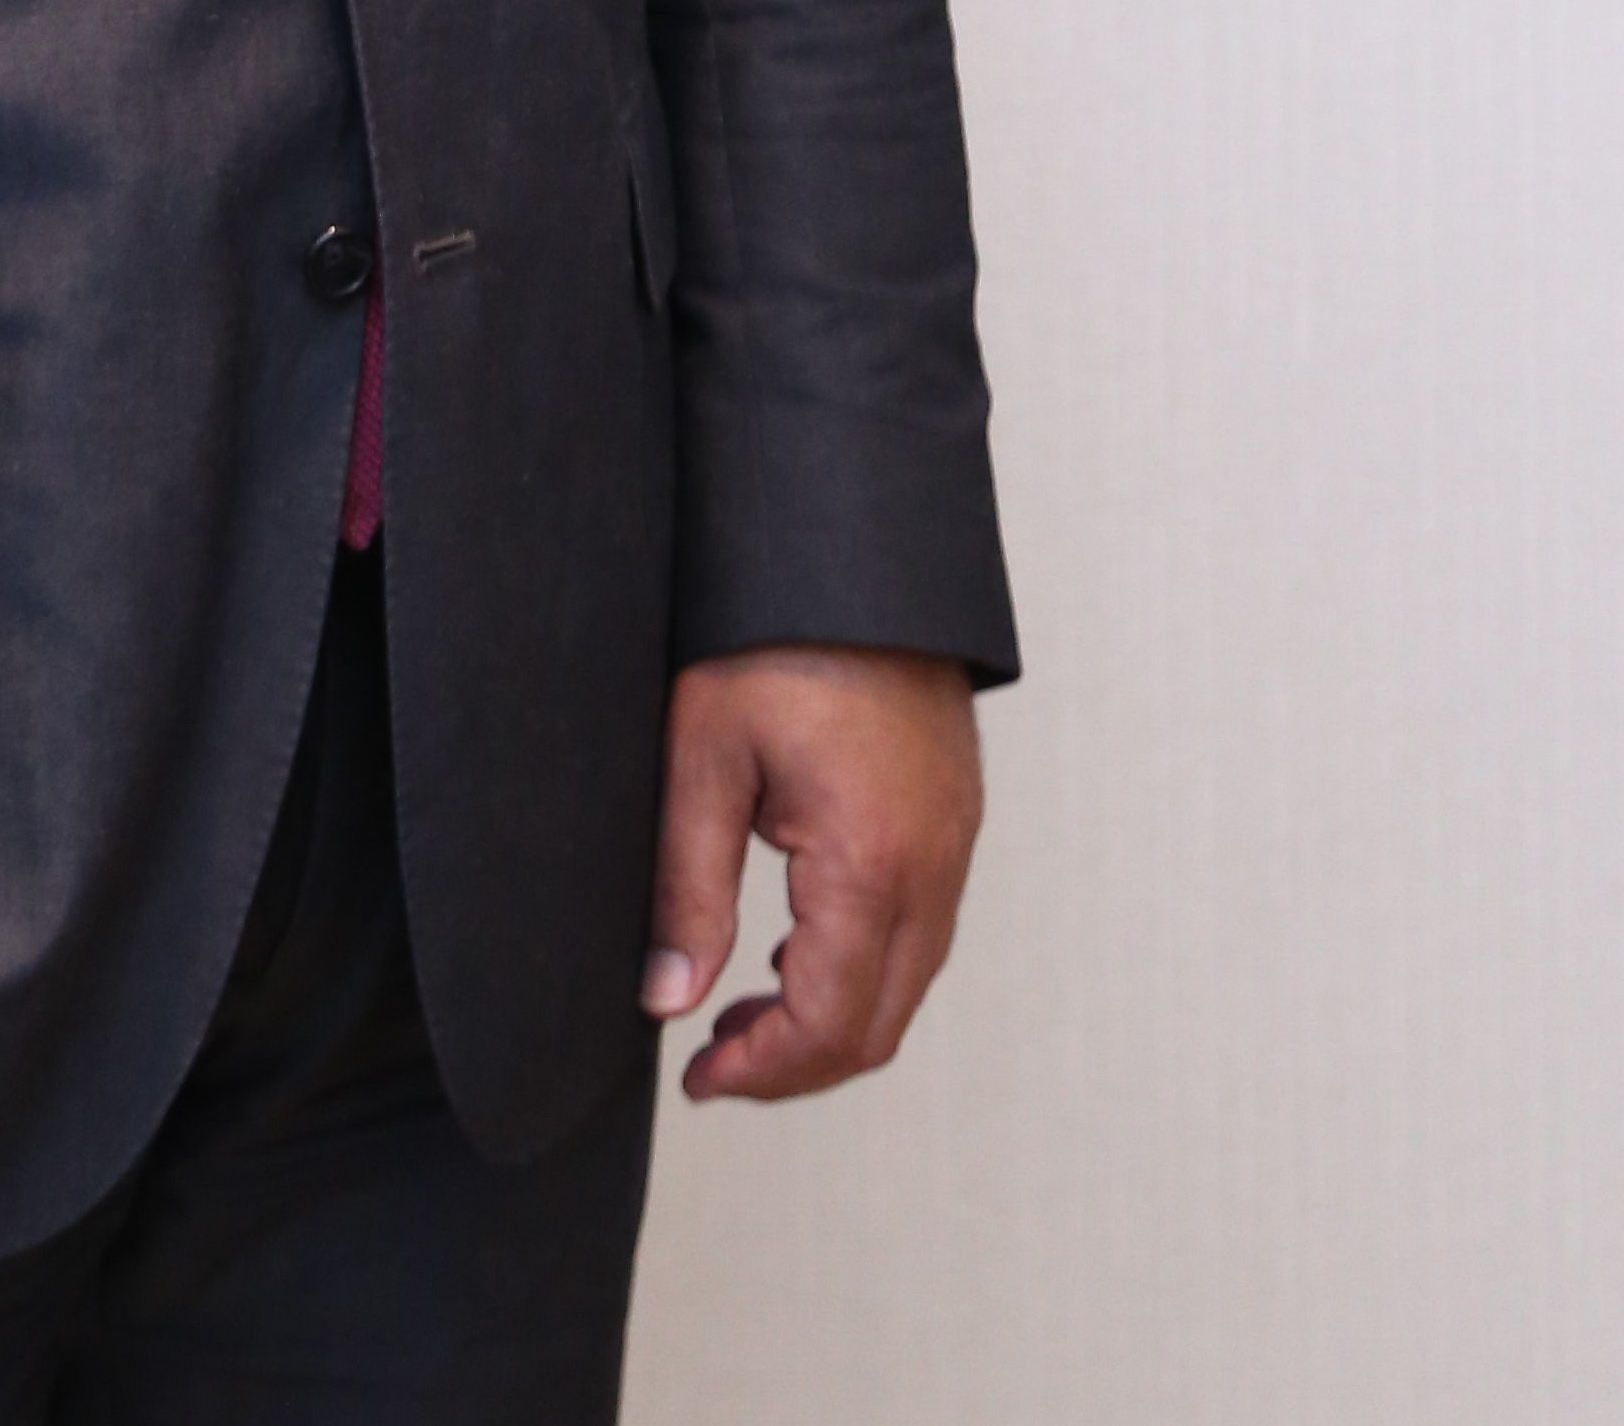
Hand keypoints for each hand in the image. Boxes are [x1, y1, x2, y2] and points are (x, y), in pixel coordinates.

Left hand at [638, 643, 981, 1100]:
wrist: (851, 543)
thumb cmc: (769, 633)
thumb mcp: (702, 754)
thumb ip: (686, 888)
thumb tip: (667, 1000)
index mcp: (873, 861)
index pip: (831, 1024)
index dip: (762, 1073)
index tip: (696, 1080)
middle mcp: (936, 865)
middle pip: (879, 1025)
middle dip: (795, 1065)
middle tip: (712, 1062)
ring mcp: (957, 841)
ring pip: (906, 983)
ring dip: (830, 1017)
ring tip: (740, 1012)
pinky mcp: (954, 816)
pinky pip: (921, 929)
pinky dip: (861, 965)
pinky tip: (793, 946)